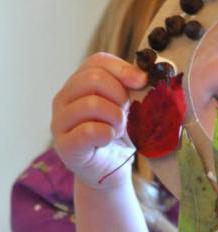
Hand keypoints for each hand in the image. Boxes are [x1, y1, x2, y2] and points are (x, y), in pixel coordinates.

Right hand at [51, 52, 146, 186]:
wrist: (111, 169)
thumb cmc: (119, 133)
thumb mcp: (128, 104)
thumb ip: (132, 85)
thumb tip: (144, 75)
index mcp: (79, 83)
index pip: (97, 62)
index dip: (123, 69)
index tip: (142, 82)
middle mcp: (63, 98)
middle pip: (93, 79)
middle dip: (119, 95)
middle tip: (126, 112)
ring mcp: (59, 122)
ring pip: (91, 103)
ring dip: (115, 117)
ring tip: (118, 129)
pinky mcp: (64, 145)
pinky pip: (88, 131)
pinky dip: (107, 134)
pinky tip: (109, 139)